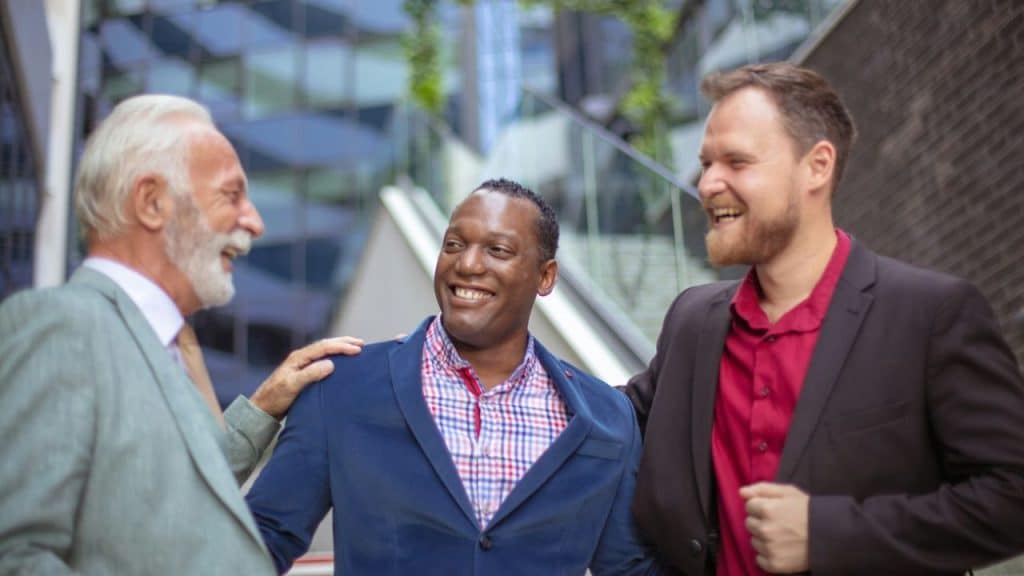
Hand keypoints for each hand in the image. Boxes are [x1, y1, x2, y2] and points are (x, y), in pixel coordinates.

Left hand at [249, 336, 363, 418]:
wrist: (263, 408)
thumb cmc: (275, 398)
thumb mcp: (292, 386)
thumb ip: (310, 374)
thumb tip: (331, 364)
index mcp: (299, 357)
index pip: (324, 347)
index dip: (342, 347)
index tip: (358, 350)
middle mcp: (301, 358)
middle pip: (325, 345)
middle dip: (344, 342)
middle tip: (362, 344)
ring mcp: (302, 365)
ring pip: (325, 351)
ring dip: (340, 348)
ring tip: (355, 348)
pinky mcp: (304, 373)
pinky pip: (323, 359)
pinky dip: (335, 357)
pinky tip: (342, 362)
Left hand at [740, 482, 809, 573]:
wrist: (831, 536)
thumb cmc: (809, 511)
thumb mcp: (788, 492)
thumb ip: (762, 489)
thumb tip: (741, 492)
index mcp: (767, 509)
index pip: (749, 506)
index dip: (761, 506)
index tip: (774, 510)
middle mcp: (765, 529)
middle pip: (749, 523)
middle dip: (760, 521)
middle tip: (779, 523)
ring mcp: (769, 548)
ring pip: (754, 541)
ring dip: (763, 538)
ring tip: (782, 536)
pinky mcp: (774, 564)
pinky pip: (759, 559)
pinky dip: (767, 555)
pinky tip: (781, 549)